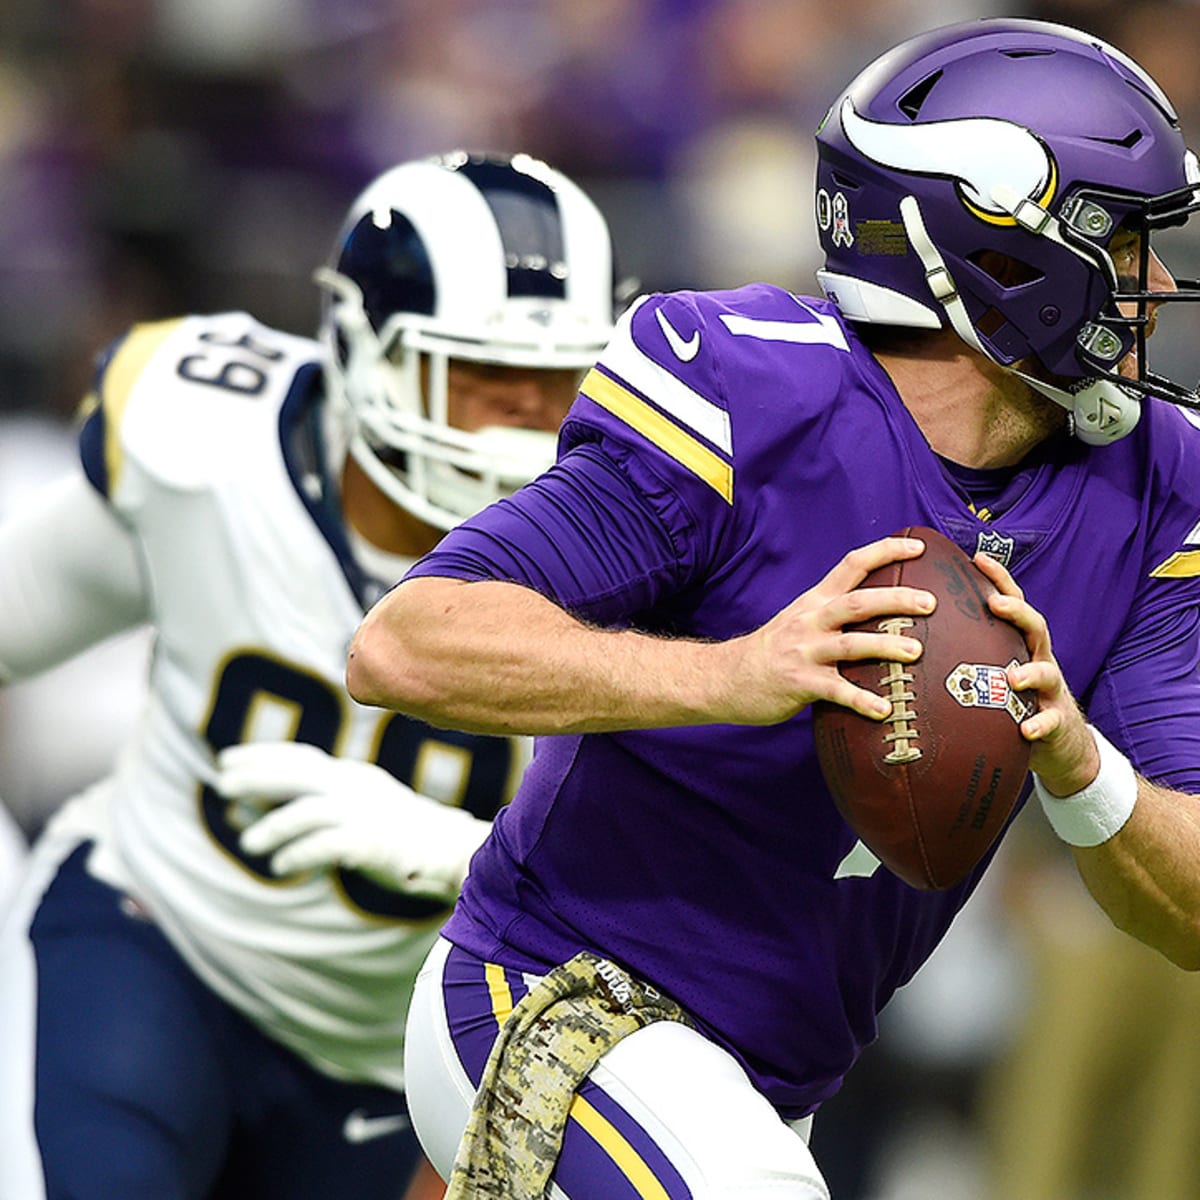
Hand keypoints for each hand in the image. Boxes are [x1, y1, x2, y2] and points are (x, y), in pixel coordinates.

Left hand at [214, 742, 490, 897]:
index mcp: (353, 776)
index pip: (301, 756)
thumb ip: (318, 807)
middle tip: (221, 784)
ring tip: (248, 845)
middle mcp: (356, 787)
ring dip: (272, 827)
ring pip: (305, 812)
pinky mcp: (370, 843)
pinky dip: (297, 855)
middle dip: (257, 777)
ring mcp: (364, 813)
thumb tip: (258, 812)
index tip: (227, 759)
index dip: (262, 755)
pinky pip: (323, 846)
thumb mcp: (360, 809)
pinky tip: (281, 866)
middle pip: (298, 774)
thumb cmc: (401, 835)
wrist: (452, 851)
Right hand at [723, 535, 933, 724]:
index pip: (852, 565)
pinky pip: (836, 691)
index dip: (885, 551)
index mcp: (814, 602)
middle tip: (930, 603)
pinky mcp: (800, 683)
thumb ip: (833, 615)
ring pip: (851, 644)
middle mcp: (811, 621)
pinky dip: (862, 701)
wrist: (725, 677)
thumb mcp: (799, 621)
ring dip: (885, 646)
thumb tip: (881, 611)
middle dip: (896, 600)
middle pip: (858, 602)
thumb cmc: (772, 652)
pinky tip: (885, 710)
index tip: (917, 545)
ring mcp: (805, 652)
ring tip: (915, 652)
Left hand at [972, 552, 1099, 794]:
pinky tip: (1025, 729)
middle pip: (1035, 627)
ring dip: (1031, 672)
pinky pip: (1050, 722)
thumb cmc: (1011, 699)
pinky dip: (1040, 724)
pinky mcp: (1055, 723)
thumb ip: (962, 649)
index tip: (977, 558)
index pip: (1010, 604)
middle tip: (995, 603)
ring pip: (1047, 673)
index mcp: (1017, 644)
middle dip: (1017, 612)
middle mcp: (1037, 659)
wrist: (1058, 742)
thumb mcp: (989, 669)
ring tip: (1014, 676)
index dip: (998, 579)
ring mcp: (1049, 690)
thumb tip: (908, 632)